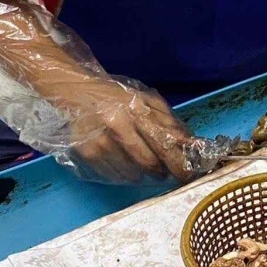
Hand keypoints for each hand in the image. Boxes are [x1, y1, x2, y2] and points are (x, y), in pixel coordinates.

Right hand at [57, 78, 197, 182]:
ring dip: (142, 173)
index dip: (179, 164)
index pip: (165, 144)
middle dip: (161, 171)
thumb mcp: (146, 100)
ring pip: (132, 174)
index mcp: (137, 110)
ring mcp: (100, 142)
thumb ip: (169, 122)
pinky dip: (123, 174)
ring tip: (139, 160)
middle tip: (163, 170)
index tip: (187, 175)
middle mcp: (118, 127)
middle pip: (149, 164)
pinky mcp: (87, 154)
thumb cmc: (116, 96)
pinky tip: (121, 160)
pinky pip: (114, 176)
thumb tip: (191, 145)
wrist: (75, 91)